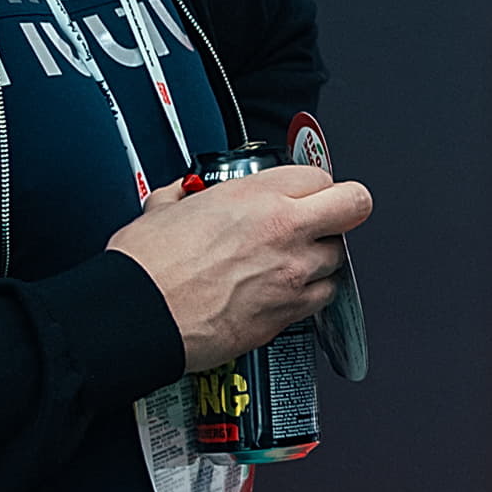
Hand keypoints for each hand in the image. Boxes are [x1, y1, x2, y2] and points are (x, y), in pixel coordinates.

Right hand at [111, 163, 373, 372]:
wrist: (138, 316)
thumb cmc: (146, 267)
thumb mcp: (163, 207)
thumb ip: (186, 195)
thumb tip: (185, 195)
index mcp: (256, 196)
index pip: (319, 175)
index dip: (310, 186)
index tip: (300, 195)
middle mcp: (284, 230)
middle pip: (354, 205)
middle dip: (343, 209)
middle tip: (323, 218)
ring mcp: (292, 273)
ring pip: (340, 256)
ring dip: (322, 256)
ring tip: (292, 261)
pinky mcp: (288, 313)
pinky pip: (324, 296)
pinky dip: (312, 293)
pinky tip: (287, 291)